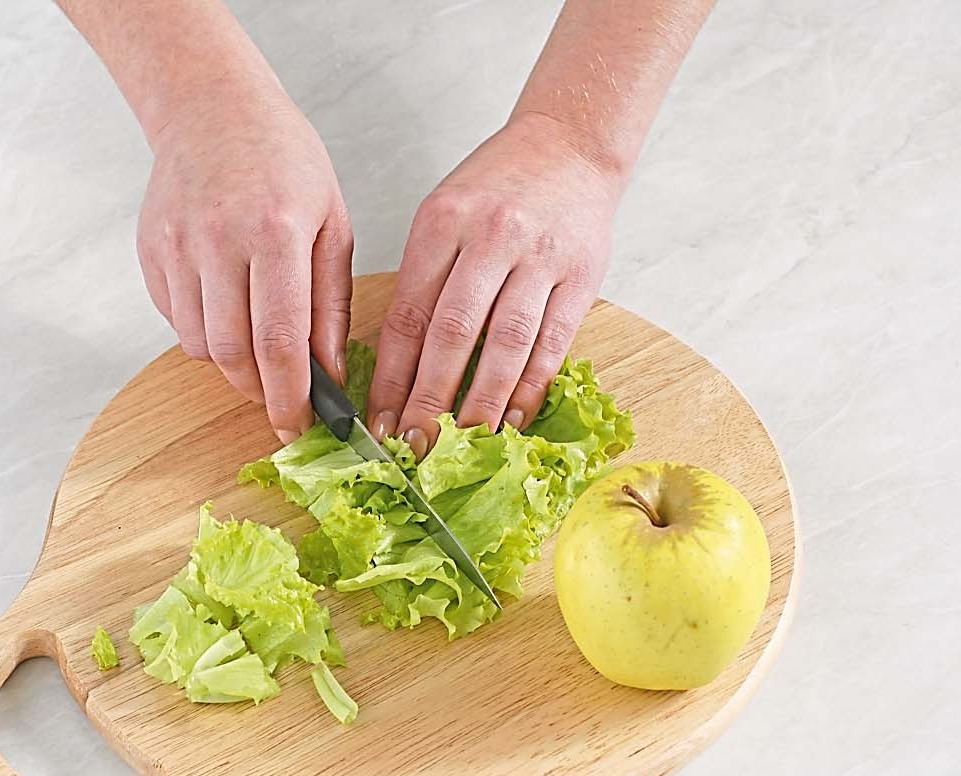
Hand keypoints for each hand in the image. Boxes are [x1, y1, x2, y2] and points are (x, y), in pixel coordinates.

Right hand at [137, 83, 351, 443]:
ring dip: (233, 366)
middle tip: (283, 401)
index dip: (290, 396)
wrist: (210, 107)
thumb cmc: (283, 159)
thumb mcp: (331, 223)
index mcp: (275, 231)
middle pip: (233, 354)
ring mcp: (176, 247)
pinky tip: (229, 306)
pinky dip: (206, 333)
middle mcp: (219, 240)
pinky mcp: (150, 253)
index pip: (279, 341)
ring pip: (201, 346)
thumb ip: (331, 304)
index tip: (300, 425)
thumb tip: (329, 373)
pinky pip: (177, 321)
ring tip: (260, 347)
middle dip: (261, 392)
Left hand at [366, 112, 624, 456]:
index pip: (409, 315)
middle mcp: (490, 237)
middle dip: (430, 401)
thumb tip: (397, 369)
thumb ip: (423, 281)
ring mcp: (540, 257)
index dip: (392, 378)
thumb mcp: (443, 214)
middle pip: (453, 334)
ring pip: (505, 345)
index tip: (379, 421)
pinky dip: (530, 387)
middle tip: (416, 448)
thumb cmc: (496, 186)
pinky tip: (512, 418)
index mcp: (442, 222)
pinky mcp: (581, 276)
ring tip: (463, 445)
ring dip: (482, 404)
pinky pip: (552, 343)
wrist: (569, 144)